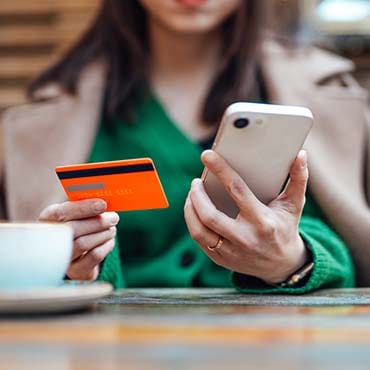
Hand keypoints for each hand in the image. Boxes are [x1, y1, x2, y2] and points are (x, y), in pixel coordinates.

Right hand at [39, 199, 118, 280]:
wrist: (77, 257)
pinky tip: (109, 241)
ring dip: (103, 233)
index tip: (102, 204)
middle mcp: (50, 240)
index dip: (83, 208)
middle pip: (72, 229)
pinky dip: (106, 246)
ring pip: (83, 244)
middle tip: (114, 217)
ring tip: (112, 229)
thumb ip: (85, 208)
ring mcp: (61, 258)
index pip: (60, 213)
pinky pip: (94, 256)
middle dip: (97, 222)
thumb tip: (103, 203)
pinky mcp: (76, 271)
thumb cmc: (78, 228)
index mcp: (47, 220)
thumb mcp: (76, 215)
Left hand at [184, 150, 308, 283]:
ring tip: (192, 194)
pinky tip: (193, 210)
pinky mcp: (220, 259)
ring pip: (199, 230)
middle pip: (210, 215)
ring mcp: (231, 252)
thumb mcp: (294, 205)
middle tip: (196, 182)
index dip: (221, 170)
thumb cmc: (285, 228)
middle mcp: (245, 238)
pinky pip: (198, 239)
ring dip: (190, 208)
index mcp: (262, 221)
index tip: (207, 156)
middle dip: (197, 194)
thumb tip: (301, 155)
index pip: (237, 190)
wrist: (281, 266)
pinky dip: (192, 222)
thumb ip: (298, 179)